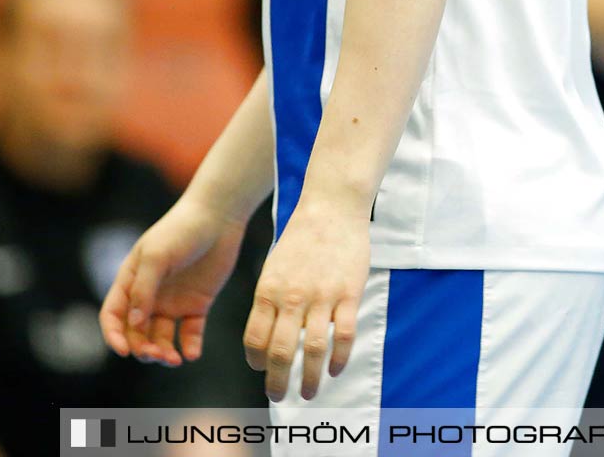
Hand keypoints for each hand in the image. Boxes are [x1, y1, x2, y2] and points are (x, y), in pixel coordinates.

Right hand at [99, 197, 247, 366]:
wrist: (219, 217)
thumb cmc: (181, 230)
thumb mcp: (157, 256)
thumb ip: (143, 290)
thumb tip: (133, 323)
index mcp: (131, 282)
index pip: (113, 316)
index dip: (114, 336)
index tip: (124, 351)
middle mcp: (149, 296)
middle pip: (137, 333)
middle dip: (142, 348)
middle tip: (156, 355)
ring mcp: (173, 301)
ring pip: (161, 338)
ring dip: (164, 352)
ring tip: (174, 359)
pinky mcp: (197, 304)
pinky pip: (190, 332)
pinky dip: (189, 346)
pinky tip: (192, 354)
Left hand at [244, 200, 368, 402]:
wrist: (332, 207)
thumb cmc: (301, 239)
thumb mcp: (274, 267)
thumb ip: (270, 300)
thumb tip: (265, 336)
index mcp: (268, 290)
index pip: (255, 339)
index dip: (255, 361)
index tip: (260, 370)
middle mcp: (292, 297)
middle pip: (280, 352)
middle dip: (277, 381)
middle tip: (279, 397)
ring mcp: (322, 296)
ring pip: (312, 350)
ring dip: (308, 378)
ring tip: (308, 393)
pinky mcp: (348, 293)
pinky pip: (343, 335)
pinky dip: (338, 358)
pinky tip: (334, 369)